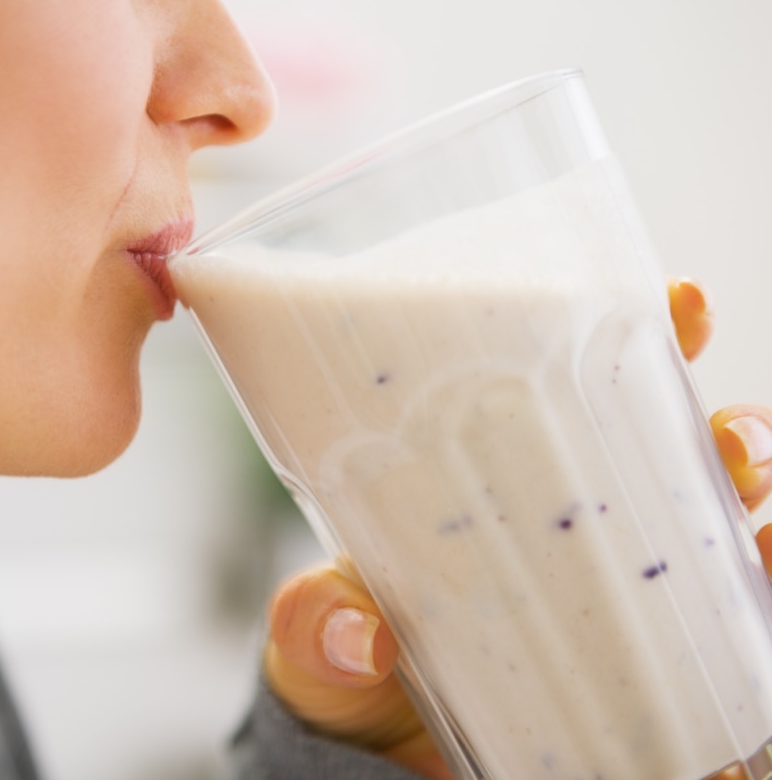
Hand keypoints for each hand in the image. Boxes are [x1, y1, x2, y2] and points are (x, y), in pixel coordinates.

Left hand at [263, 278, 771, 779]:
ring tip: (758, 497)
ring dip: (755, 493)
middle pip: (665, 444)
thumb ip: (317, 623)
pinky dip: (764, 587)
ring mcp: (607, 581)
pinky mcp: (639, 653)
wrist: (370, 745)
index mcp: (486, 476)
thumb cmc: (340, 659)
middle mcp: (560, 516)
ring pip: (712, 516)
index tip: (680, 305)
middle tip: (730, 438)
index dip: (633, 335)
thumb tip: (358, 640)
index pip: (565, 387)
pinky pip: (727, 615)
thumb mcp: (314, 630)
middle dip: (723, 424)